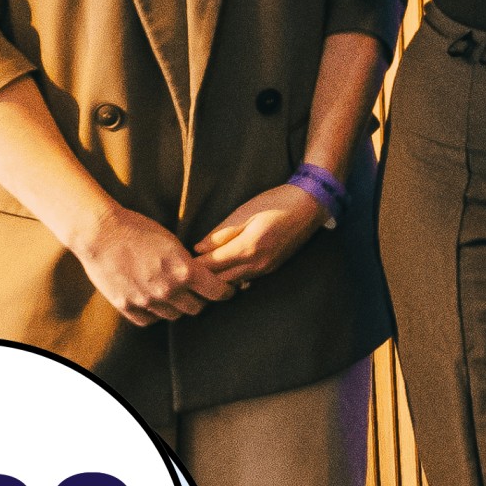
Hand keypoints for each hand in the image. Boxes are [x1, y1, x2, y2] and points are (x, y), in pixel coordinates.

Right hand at [68, 203, 234, 325]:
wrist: (101, 233)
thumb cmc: (138, 230)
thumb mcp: (173, 242)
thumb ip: (188, 263)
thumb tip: (203, 275)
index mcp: (185, 271)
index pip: (217, 292)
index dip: (226, 292)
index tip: (228, 290)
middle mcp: (168, 290)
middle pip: (196, 308)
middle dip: (202, 300)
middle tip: (201, 294)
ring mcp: (146, 301)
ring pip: (173, 316)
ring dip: (178, 307)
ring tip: (176, 297)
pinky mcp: (126, 306)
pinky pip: (149, 320)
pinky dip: (155, 314)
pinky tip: (155, 303)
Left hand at [194, 183, 327, 288]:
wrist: (311, 205)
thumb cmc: (277, 202)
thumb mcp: (245, 211)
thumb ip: (221, 232)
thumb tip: (198, 248)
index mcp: (248, 248)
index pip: (211, 266)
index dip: (191, 267)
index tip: (174, 265)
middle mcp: (257, 263)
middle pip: (220, 281)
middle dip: (200, 280)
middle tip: (181, 275)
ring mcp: (266, 268)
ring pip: (233, 284)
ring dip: (215, 282)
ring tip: (197, 277)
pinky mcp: (272, 268)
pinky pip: (246, 280)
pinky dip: (231, 280)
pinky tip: (222, 275)